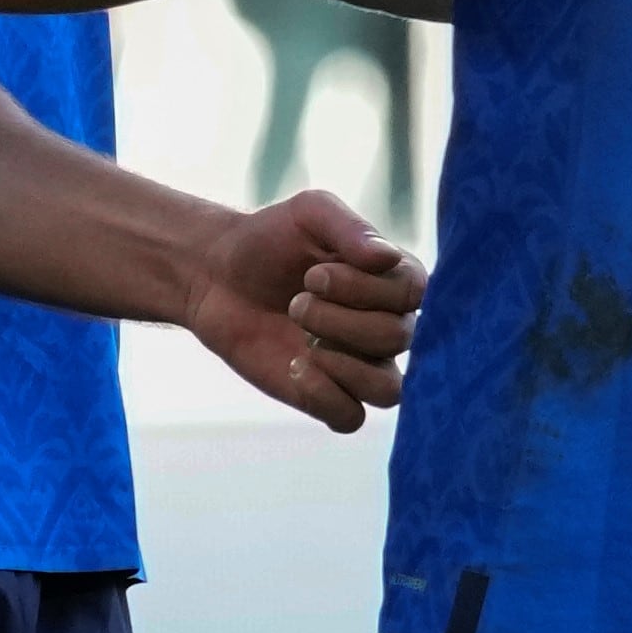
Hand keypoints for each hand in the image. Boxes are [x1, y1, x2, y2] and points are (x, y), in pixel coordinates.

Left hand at [176, 189, 425, 433]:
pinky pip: (352, 418)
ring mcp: (360, 365)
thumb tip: (386, 258)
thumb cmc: (269, 238)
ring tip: (302, 339)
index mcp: (393, 280)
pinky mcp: (328, 396)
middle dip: (340, 319)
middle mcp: (386, 325)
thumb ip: (350, 228)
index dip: (366, 288)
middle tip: (296, 302)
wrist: (216, 274)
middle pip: (397, 338)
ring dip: (343, 364)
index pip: (414, 294)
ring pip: (388, 390)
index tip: (314, 273)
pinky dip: (325, 396)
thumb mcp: (309, 214)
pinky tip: (293, 367)